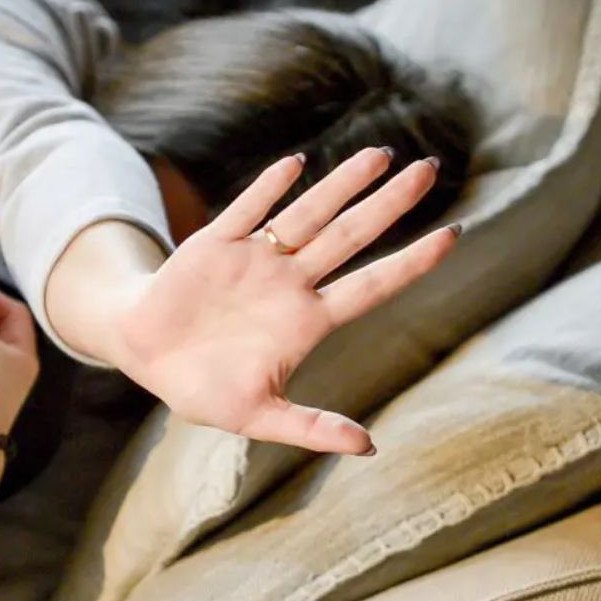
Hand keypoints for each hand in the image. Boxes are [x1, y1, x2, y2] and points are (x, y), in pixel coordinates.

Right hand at [108, 148, 458, 454]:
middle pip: (351, 236)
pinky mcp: (214, 244)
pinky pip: (247, 210)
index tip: (455, 235)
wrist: (145, 356)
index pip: (372, 286)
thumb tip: (369, 447)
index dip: (412, 262)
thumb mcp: (257, 417)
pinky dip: (270, 189)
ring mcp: (255, 259)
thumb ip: (310, 429)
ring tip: (382, 153)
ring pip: (308, 214)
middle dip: (390, 204)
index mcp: (306, 322)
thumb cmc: (201, 388)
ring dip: (343, 184)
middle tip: (430, 170)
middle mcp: (290, 283)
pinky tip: (297, 165)